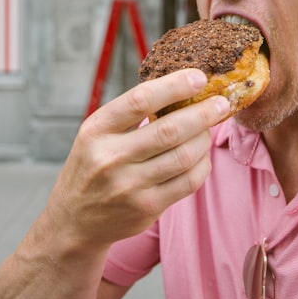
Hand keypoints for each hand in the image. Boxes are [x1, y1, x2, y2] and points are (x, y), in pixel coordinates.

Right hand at [48, 68, 229, 247]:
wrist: (74, 221)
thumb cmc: (92, 166)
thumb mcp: (96, 134)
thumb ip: (130, 114)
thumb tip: (181, 87)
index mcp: (97, 129)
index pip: (140, 100)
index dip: (175, 86)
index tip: (199, 77)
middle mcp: (111, 158)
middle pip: (170, 130)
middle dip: (204, 113)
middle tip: (223, 102)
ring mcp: (129, 186)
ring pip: (184, 156)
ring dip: (205, 138)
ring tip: (210, 128)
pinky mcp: (147, 208)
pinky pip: (188, 182)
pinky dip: (203, 164)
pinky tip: (202, 155)